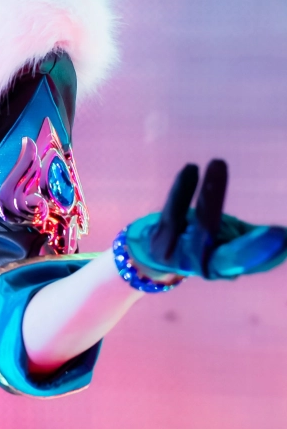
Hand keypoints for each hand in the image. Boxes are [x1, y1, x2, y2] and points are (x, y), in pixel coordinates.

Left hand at [126, 160, 286, 279]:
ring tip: (220, 164)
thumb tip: (282, 238)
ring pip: (201, 226)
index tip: (283, 239)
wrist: (153, 253)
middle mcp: (202, 263)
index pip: (246, 261)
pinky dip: (183, 190)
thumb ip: (251, 238)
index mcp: (224, 265)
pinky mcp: (159, 236)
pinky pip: (173, 211)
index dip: (262, 254)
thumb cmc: (201, 241)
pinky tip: (191, 168)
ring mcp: (179, 253)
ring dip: (213, 196)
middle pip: (230, 256)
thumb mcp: (228, 241)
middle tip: (278, 235)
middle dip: (253, 248)